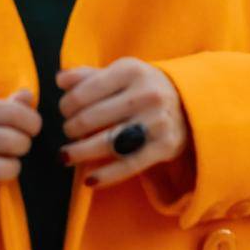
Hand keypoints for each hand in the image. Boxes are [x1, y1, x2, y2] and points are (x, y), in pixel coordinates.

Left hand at [56, 57, 190, 189]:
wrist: (190, 103)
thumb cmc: (145, 88)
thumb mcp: (121, 73)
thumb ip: (88, 75)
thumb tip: (59, 80)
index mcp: (131, 70)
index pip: (84, 91)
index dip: (67, 104)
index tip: (65, 110)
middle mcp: (145, 94)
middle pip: (91, 118)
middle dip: (71, 128)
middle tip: (68, 131)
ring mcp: (156, 122)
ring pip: (106, 143)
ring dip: (79, 152)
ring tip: (66, 155)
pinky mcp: (164, 147)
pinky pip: (128, 166)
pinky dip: (106, 175)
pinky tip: (88, 180)